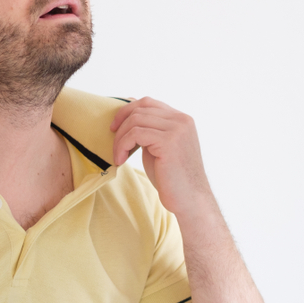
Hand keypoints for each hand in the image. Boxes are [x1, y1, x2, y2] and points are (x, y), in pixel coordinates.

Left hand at [110, 97, 212, 218]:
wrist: (190, 200)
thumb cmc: (172, 178)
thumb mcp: (159, 148)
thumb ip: (150, 131)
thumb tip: (129, 118)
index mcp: (181, 119)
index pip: (149, 102)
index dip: (127, 110)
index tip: (115, 126)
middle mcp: (181, 120)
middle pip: (141, 108)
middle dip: (121, 124)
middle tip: (114, 143)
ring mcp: (177, 129)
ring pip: (136, 120)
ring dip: (120, 138)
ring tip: (118, 156)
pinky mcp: (169, 141)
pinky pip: (135, 134)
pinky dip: (122, 145)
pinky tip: (120, 160)